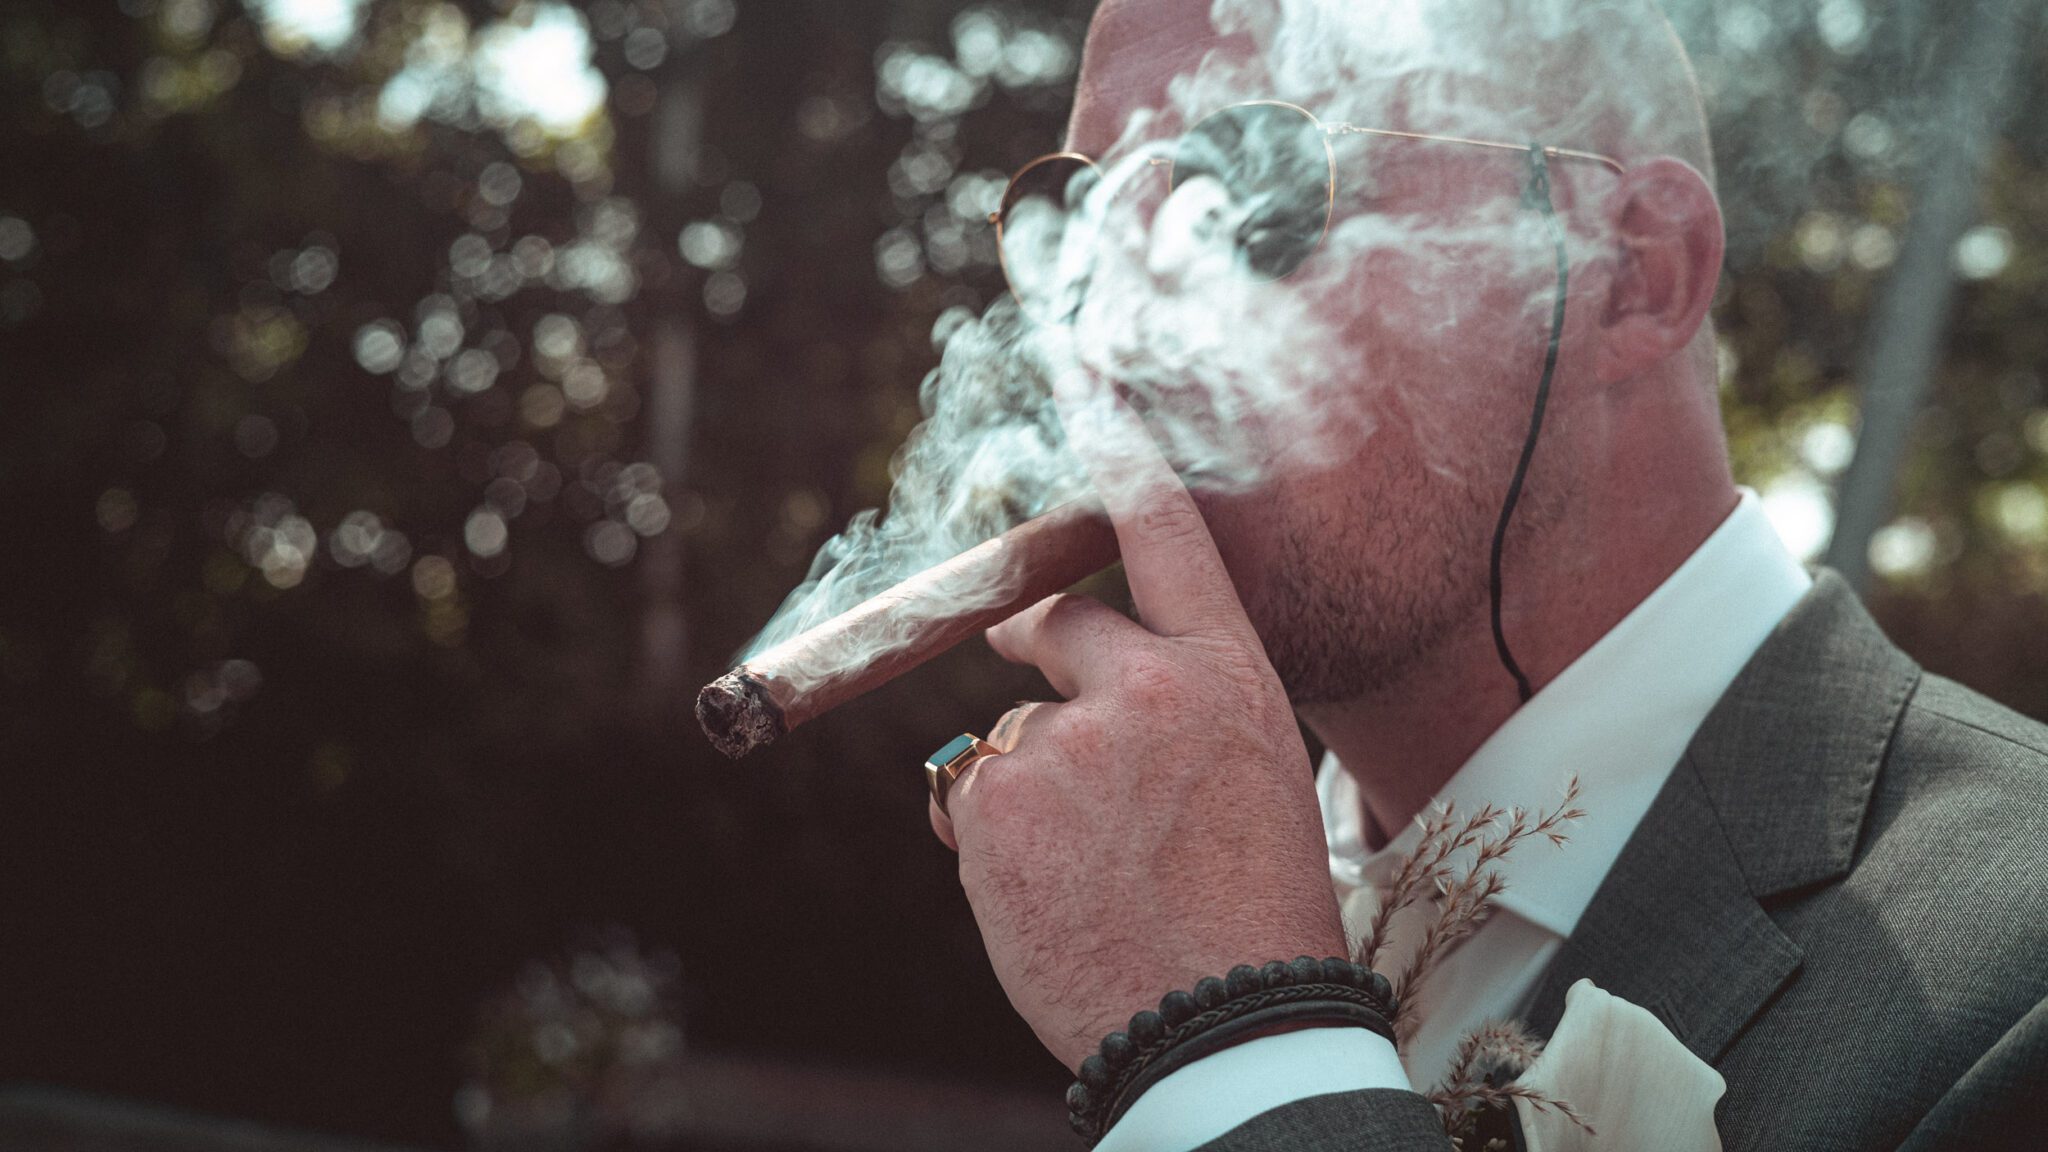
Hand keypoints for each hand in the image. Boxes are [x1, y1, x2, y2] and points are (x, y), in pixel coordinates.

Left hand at [929, 372, 1345, 1071]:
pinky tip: (1053, 890)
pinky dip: (996, 837)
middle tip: (1037, 672)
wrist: (1222, 1023)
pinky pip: (970, 796)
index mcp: (1227, 678)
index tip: (1092, 384)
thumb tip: (1100, 686)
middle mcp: (1142, 689)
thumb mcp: (1258, 779)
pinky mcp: (993, 804)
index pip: (1168, 539)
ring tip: (1092, 869)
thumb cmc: (1254, 910)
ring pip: (1010, 736)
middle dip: (1034, 644)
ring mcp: (1060, 745)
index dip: (1125, 459)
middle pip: (1050, 623)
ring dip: (1032, 787)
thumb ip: (1183, 709)